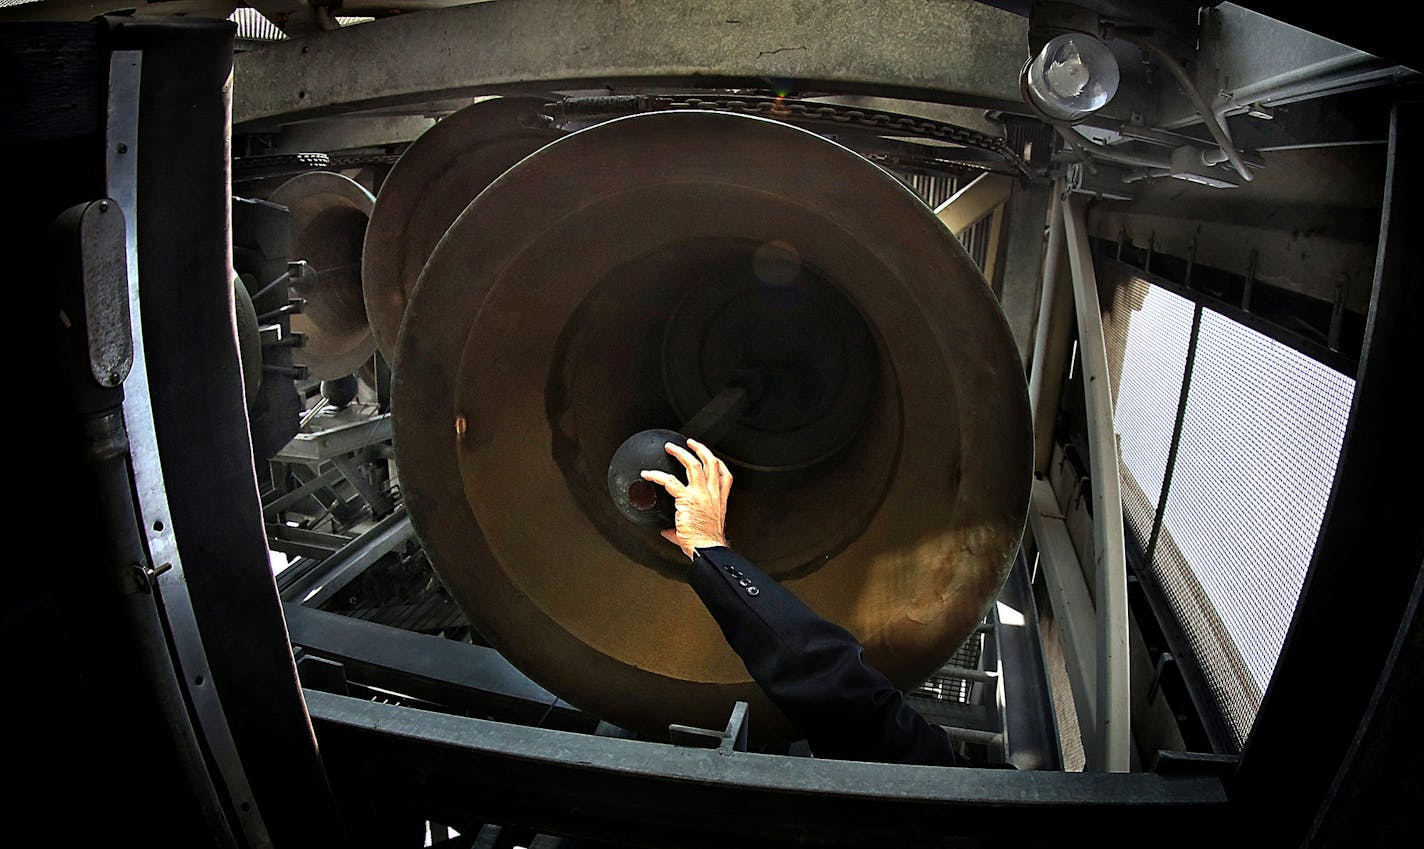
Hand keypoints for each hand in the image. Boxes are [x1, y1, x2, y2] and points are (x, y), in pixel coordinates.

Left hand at [641, 438, 731, 558]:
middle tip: (690, 443)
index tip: (710, 457)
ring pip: (693, 465)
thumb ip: (682, 528)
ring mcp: (701, 495)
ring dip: (680, 453)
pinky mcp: (687, 499)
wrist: (707, 550)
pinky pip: (669, 481)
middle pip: (710, 463)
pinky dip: (657, 475)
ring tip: (670, 448)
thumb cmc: (705, 544)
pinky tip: (648, 474)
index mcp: (719, 501)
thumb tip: (668, 531)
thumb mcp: (700, 531)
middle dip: (699, 449)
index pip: (724, 475)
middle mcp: (712, 494)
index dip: (718, 462)